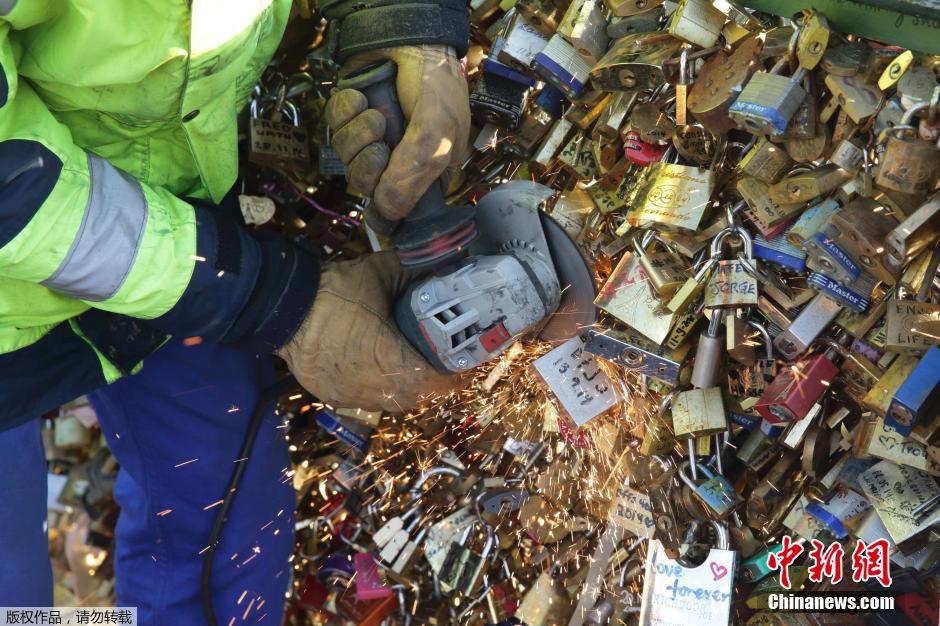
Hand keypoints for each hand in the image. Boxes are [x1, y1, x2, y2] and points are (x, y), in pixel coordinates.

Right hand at [276, 252, 464, 411]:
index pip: (441, 383)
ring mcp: (352, 397)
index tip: (465, 355)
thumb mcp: (383, 272)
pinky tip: (381, 366)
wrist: (282, 305)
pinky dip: (380, 386)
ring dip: (408, 385)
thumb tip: (452, 263)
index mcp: (394, 364)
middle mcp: (376, 390)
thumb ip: (420, 271)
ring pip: (393, 401)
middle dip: (435, 379)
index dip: (458, 371)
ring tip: (416, 361)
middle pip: (420, 396)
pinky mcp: (333, 396)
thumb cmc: (336, 291)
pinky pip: (367, 398)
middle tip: (443, 357)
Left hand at [325, 45, 468, 221]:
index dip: (388, 203)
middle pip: (368, 185)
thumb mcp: (436, 134)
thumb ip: (412, 176)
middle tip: (381, 144)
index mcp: (428, 170)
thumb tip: (387, 212)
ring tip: (374, 114)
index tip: (382, 193)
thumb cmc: (434, 83)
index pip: (401, 207)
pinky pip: (335, 128)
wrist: (409, 35)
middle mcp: (399, 158)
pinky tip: (360, 99)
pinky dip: (345, 112)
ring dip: (357, 135)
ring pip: (348, 159)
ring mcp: (373, 137)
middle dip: (368, 164)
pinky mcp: (352, 116)